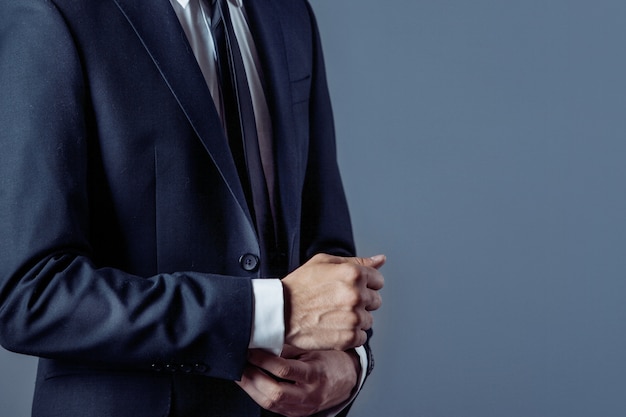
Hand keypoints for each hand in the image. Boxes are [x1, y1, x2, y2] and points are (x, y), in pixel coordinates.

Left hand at [236, 345, 360, 416]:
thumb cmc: (330, 360)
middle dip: (252, 378)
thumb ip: (289, 348)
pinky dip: (259, 396)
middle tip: (240, 364)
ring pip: (270, 404)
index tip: (251, 351)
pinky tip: (252, 385)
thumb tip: (264, 341)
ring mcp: (302, 408)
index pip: (283, 370)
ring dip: (251, 389)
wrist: (347, 379)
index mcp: (315, 374)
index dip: (263, 360)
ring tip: (241, 374)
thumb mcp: (314, 349)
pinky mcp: (296, 413)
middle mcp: (308, 394)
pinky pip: (273, 408)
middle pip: (274, 393)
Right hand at [282, 253, 384, 350]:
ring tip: (333, 314)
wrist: (279, 312)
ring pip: (368, 320)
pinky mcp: (348, 337)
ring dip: (355, 319)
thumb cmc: (300, 285)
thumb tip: (381, 260)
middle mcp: (356, 295)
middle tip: (337, 301)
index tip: (349, 288)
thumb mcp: (324, 262)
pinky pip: (362, 337)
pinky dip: (350, 335)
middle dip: (361, 301)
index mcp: (353, 273)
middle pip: (376, 300)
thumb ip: (357, 261)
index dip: (364, 283)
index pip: (378, 280)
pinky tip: (333, 327)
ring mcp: (353, 317)